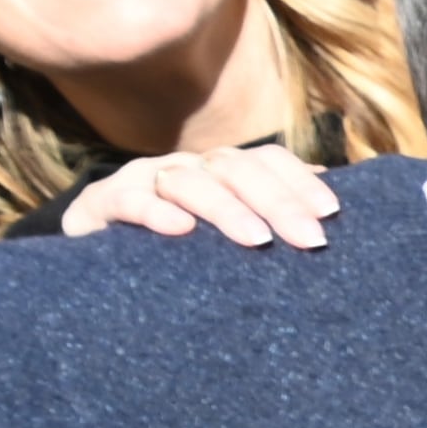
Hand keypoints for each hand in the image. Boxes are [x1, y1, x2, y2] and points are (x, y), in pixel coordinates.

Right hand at [51, 144, 338, 247]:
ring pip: (188, 180)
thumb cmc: (177, 254)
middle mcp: (185, 167)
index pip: (266, 160)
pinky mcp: (100, 204)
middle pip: (234, 168)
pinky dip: (154, 212)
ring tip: (257, 239)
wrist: (95, 267)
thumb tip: (330, 211)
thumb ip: (270, 222)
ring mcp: (142, 181)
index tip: (331, 213)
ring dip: (225, 208)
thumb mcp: (227, 239)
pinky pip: (128, 201)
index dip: (299, 181)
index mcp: (219, 172)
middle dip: (277, 202)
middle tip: (310, 239)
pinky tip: (180, 229)